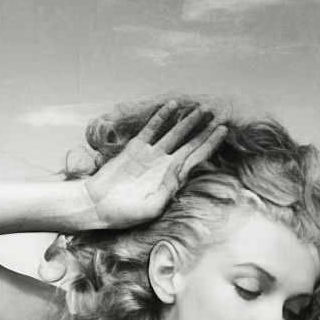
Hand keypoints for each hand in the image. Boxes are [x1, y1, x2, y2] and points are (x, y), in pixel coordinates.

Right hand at [81, 101, 226, 229]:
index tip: (222, 131)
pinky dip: (162, 117)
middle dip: (204, 130)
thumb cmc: (123, 213)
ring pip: (174, 134)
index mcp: (171, 180)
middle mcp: (164, 166)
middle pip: (189, 144)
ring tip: (202, 108)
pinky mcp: (135, 148)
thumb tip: (180, 174)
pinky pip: (152, 129)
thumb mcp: (151, 208)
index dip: (209, 144)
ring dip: (188, 121)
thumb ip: (168, 191)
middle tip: (218, 115)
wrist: (97, 205)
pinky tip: (172, 106)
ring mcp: (150, 155)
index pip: (195, 158)